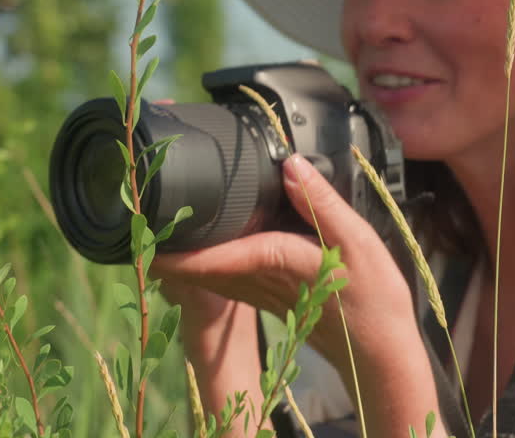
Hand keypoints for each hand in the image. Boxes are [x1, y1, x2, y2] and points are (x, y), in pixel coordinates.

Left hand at [152, 154, 442, 435]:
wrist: (379, 349)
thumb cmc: (372, 300)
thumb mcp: (358, 242)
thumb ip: (322, 203)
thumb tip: (290, 165)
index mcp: (277, 261)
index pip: (216, 256)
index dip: (179, 249)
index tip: (145, 237)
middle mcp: (261, 280)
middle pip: (201, 266)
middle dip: (167, 250)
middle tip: (135, 221)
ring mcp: (262, 292)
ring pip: (209, 274)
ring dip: (181, 258)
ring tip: (154, 232)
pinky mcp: (269, 297)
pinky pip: (226, 278)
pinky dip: (205, 263)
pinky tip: (199, 251)